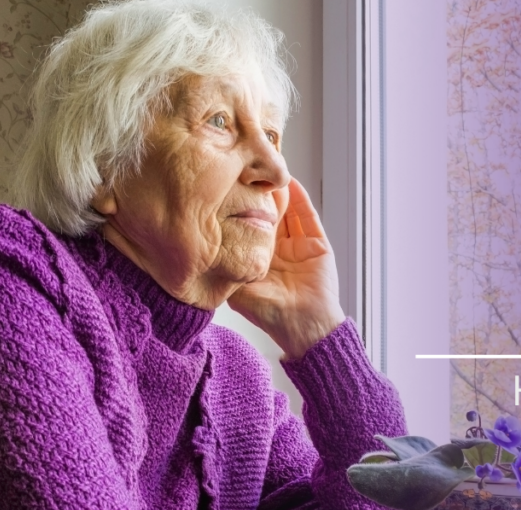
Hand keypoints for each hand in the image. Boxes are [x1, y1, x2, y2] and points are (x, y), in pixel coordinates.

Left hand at [228, 178, 345, 359]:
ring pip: (287, 211)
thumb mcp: (238, 289)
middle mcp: (277, 250)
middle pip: (267, 214)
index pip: (247, 226)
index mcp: (258, 259)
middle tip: (247, 172)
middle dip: (258, 195)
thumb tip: (203, 248)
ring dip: (278, 192)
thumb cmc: (270, 314)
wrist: (304, 327)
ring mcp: (298, 245)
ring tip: (267, 172)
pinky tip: (290, 183)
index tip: (228, 189)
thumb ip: (225, 269)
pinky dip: (300, 199)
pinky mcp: (317, 244)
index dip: (239, 209)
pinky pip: (308, 217)